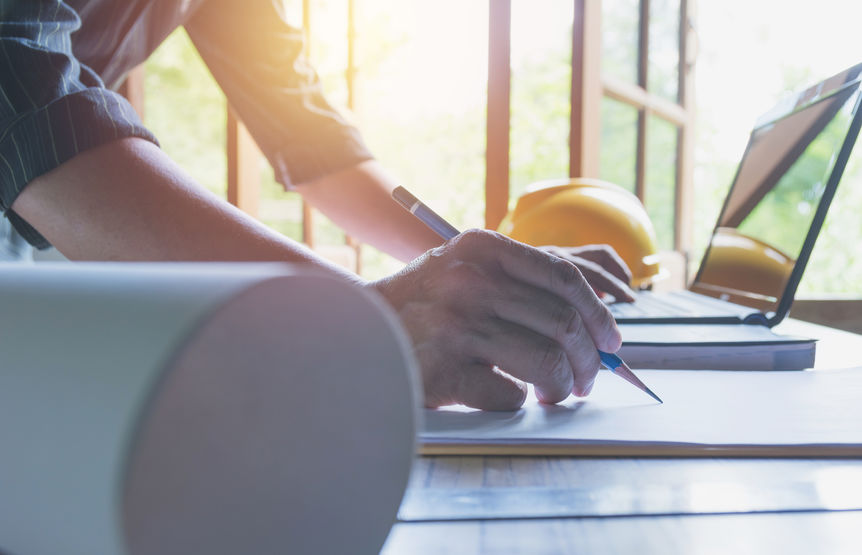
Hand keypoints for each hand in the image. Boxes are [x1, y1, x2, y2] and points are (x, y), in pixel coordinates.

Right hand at [369, 230, 621, 410]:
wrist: (350, 332)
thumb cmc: (418, 305)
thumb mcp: (461, 269)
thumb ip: (518, 282)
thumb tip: (593, 320)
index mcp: (482, 248)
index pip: (564, 277)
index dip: (600, 314)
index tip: (610, 341)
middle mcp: (471, 281)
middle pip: (565, 324)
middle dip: (590, 360)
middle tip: (589, 378)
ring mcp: (456, 325)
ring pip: (548, 363)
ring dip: (563, 386)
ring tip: (556, 393)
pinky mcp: (444, 370)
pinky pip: (509, 395)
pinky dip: (517, 401)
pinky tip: (501, 393)